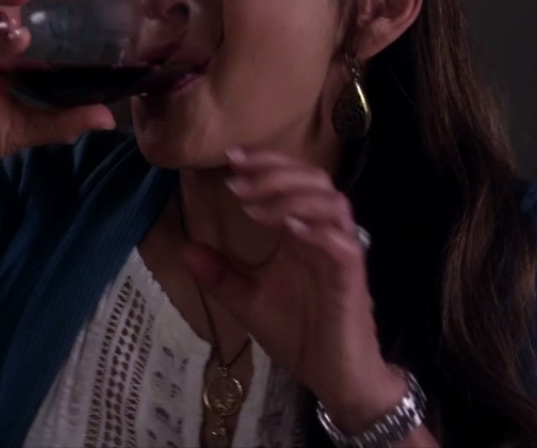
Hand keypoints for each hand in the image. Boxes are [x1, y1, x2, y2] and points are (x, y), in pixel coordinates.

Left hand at [179, 149, 407, 433]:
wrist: (333, 377)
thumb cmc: (298, 334)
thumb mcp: (247, 301)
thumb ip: (220, 274)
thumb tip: (184, 248)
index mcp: (302, 233)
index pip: (293, 180)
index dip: (266, 163)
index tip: (230, 159)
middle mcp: (325, 234)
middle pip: (315, 180)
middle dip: (275, 172)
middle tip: (237, 182)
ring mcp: (341, 253)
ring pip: (332, 203)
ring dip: (292, 197)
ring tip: (253, 208)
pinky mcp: (352, 278)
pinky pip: (343, 243)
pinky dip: (317, 229)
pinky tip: (289, 228)